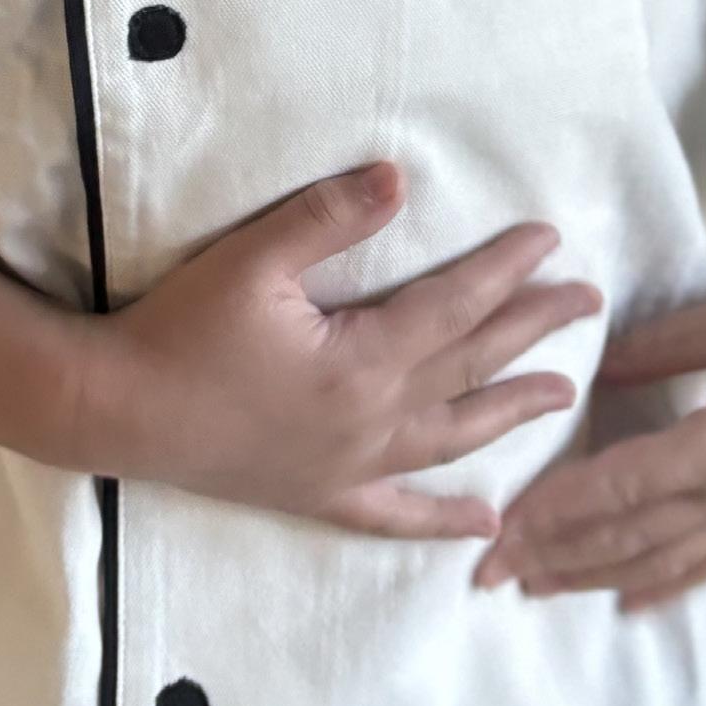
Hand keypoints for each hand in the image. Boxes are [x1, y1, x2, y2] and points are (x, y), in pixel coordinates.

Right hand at [83, 161, 602, 540]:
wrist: (118, 410)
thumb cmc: (181, 328)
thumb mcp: (252, 257)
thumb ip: (329, 217)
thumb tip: (399, 180)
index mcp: (363, 361)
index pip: (456, 306)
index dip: (506, 270)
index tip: (550, 241)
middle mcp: (372, 421)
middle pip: (471, 367)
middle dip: (532, 330)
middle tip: (588, 303)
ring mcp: (350, 466)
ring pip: (452, 437)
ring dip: (511, 411)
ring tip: (564, 392)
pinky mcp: (319, 494)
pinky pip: (395, 515)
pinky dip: (442, 520)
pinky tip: (484, 524)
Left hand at [472, 285, 705, 608]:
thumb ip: (661, 345)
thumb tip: (597, 362)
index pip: (623, 486)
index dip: (559, 509)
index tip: (504, 526)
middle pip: (626, 536)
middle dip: (552, 555)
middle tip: (488, 573)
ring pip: (656, 560)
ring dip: (590, 577)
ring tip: (533, 590)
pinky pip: (703, 565)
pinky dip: (658, 587)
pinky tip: (626, 604)